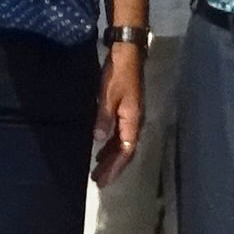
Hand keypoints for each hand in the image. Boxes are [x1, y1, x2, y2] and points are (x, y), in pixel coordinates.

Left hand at [92, 41, 145, 183]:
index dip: (114, 167)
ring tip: (98, 169)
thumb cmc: (118, 74)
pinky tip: (101, 147)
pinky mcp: (127, 109)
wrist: (128, 53)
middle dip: (112, 167)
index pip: (125, 152)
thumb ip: (103, 118)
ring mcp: (132, 116)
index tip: (102, 180)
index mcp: (132, 121)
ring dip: (111, 157)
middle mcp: (135, 122)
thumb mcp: (108, 96)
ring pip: (123, 143)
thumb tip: (98, 140)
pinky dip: (111, 144)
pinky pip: (120, 134)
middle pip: (125, 151)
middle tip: (98, 181)